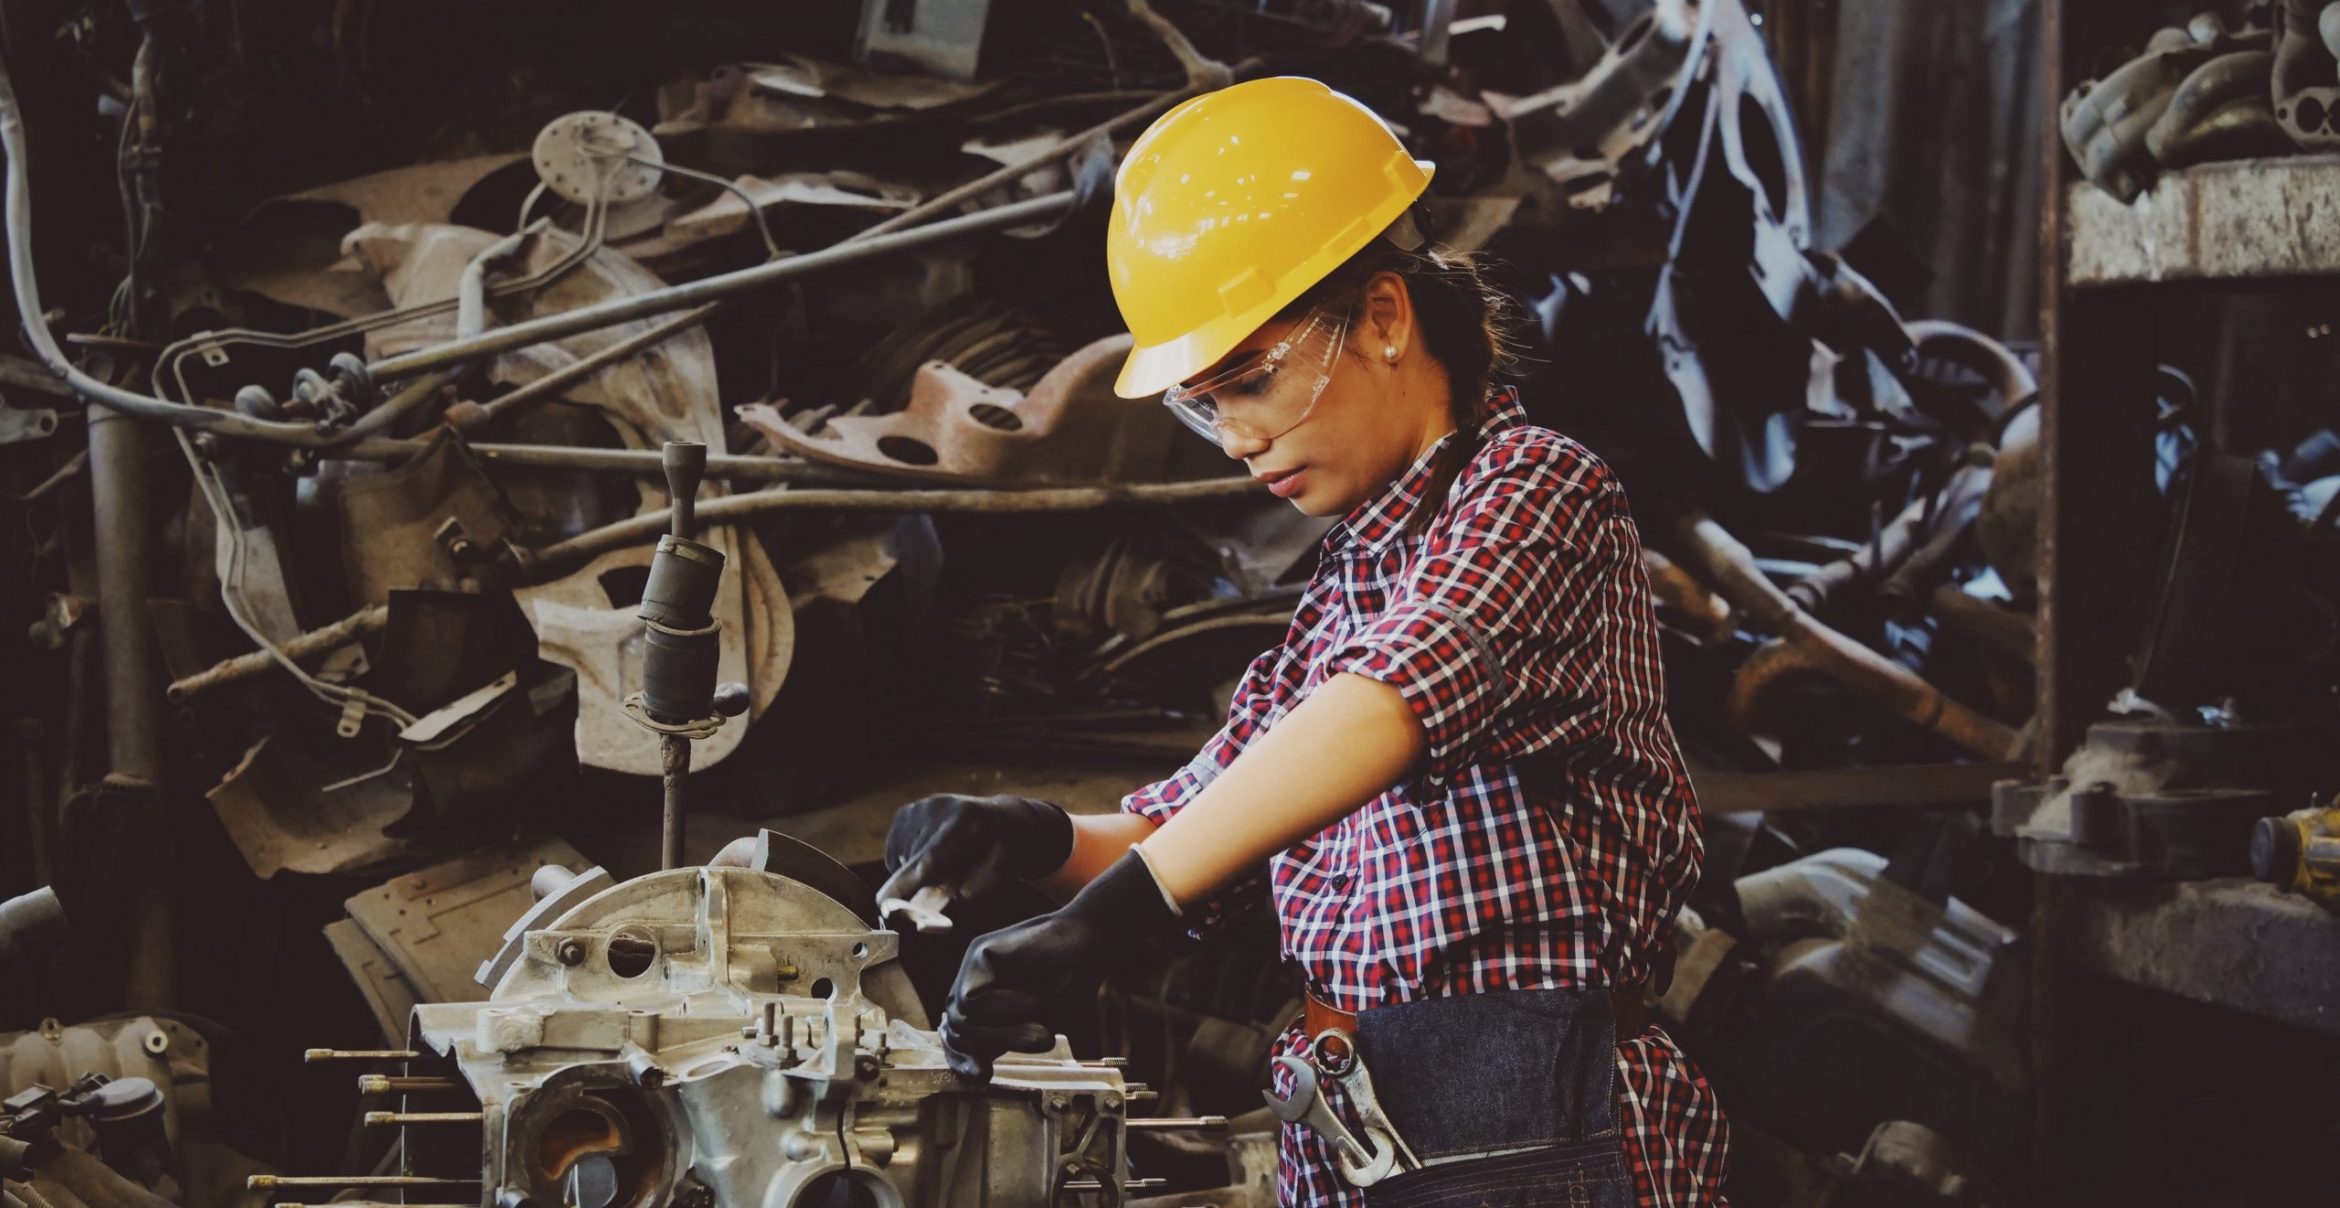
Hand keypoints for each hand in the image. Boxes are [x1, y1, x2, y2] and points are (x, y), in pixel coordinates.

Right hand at [872, 794, 1073, 919]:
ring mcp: (920, 806)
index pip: (929, 860)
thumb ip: (957, 904)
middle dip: (919, 886)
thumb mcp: (991, 884)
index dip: (905, 885)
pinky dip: (909, 862)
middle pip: (911, 863)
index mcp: (968, 821)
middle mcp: (939, 807)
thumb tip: (920, 926)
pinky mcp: (907, 811)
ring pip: (899, 860)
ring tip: (946, 866)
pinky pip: (895, 851)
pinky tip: (933, 856)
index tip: (884, 907)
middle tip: (949, 883)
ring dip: (915, 874)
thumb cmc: (1001, 859)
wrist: (1006, 822)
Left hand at [940, 851, 1178, 1080]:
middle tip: (1041, 1040)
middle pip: (955, 1031)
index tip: (984, 1077)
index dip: (962, 1061)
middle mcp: (972, 982)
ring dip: (1006, 1032)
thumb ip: (1005, 1043)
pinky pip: (971, 999)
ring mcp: (973, 965)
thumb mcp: (1035, 1026)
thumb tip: (974, 1075)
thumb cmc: (1070, 986)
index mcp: (983, 1002)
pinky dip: (1005, 1008)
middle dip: (994, 1045)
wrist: (1092, 944)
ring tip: (1043, 1028)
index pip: (956, 1038)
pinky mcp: (979, 951)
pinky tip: (1035, 996)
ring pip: (962, 1019)